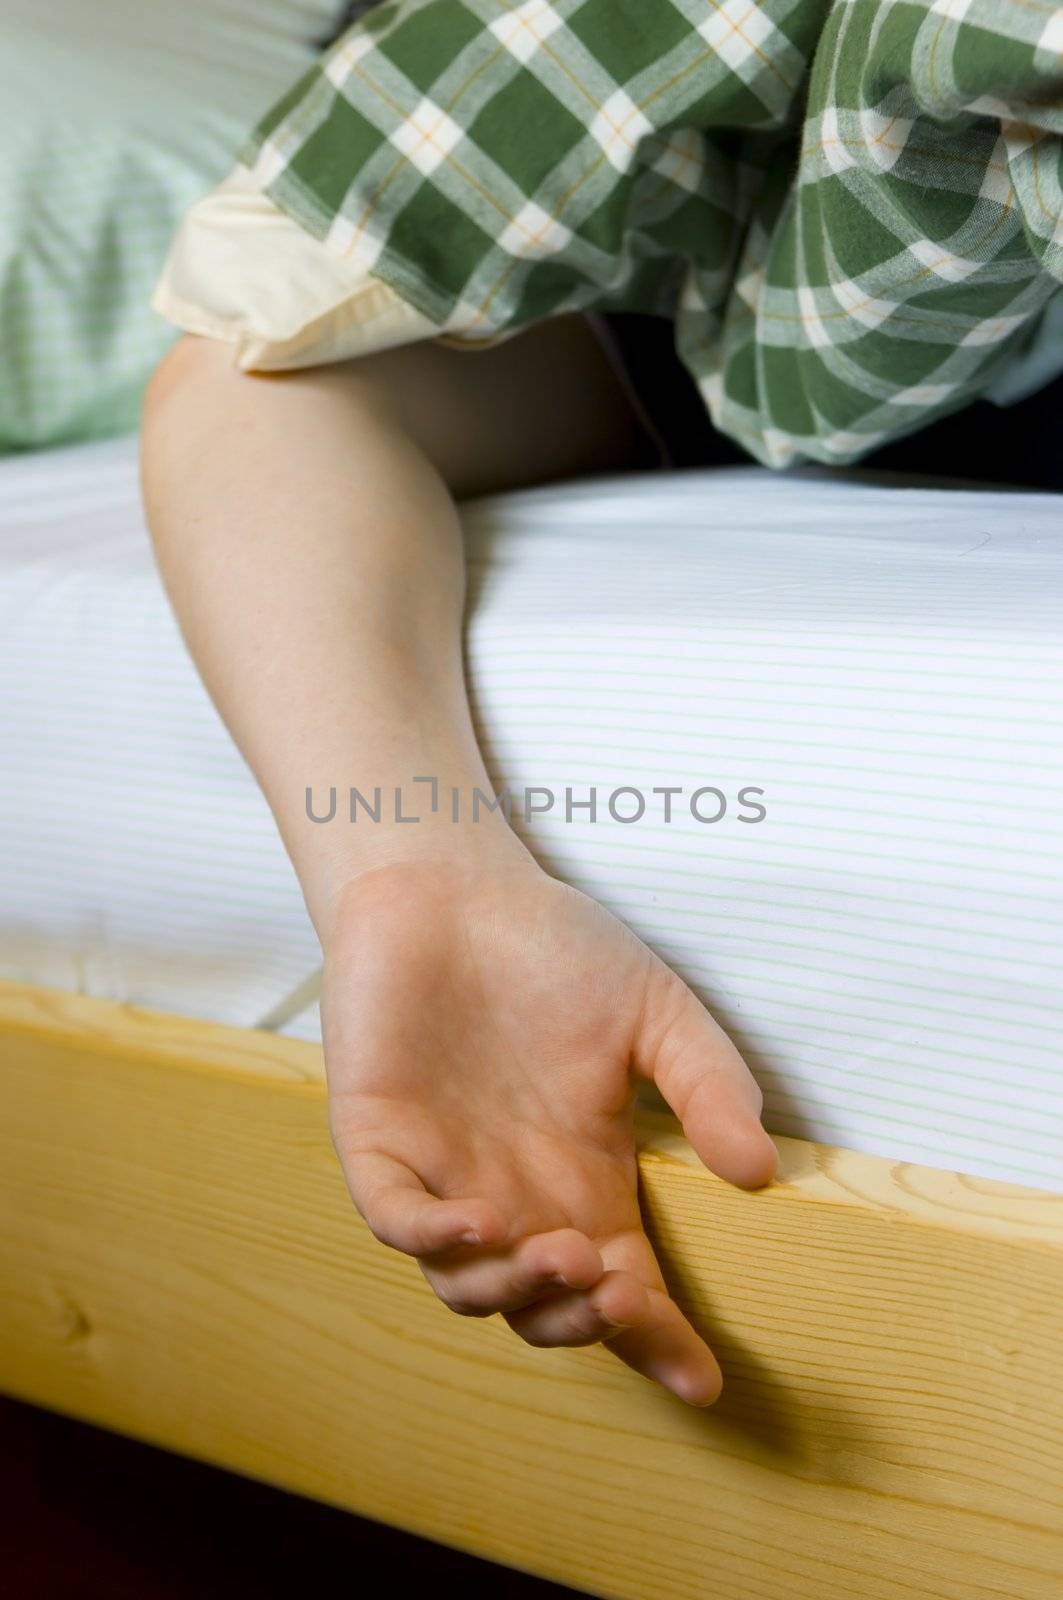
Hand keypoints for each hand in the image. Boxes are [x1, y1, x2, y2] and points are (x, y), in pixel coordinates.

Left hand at [321, 856, 776, 1403]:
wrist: (454, 887)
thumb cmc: (554, 950)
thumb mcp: (656, 1013)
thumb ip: (707, 1085)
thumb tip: (759, 1170)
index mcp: (584, 1180)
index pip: (623, 1288)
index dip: (661, 1341)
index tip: (704, 1380)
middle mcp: (515, 1196)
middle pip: (545, 1310)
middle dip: (584, 1322)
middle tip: (621, 1292)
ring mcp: (444, 1174)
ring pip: (466, 1288)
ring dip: (516, 1291)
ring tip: (563, 1252)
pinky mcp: (376, 1140)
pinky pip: (395, 1218)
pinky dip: (432, 1237)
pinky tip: (480, 1222)